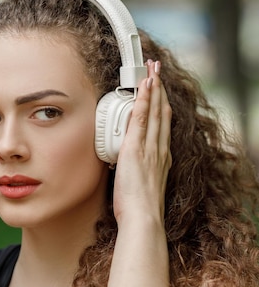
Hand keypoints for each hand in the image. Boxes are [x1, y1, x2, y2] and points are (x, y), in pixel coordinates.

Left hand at [113, 60, 171, 221]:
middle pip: (162, 112)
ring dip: (153, 88)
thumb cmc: (139, 209)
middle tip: (158, 70)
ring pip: (154, 111)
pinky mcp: (136, 148)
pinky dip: (143, 100)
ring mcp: (149, 147)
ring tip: (152, 69)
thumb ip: (136, 172)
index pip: (162, 125)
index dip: (161, 105)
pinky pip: (141, 118)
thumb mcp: (140, 186)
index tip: (160, 92)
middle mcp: (159, 149)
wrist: (143, 218)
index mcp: (160, 158)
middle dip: (160, 89)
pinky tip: (143, 86)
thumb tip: (125, 167)